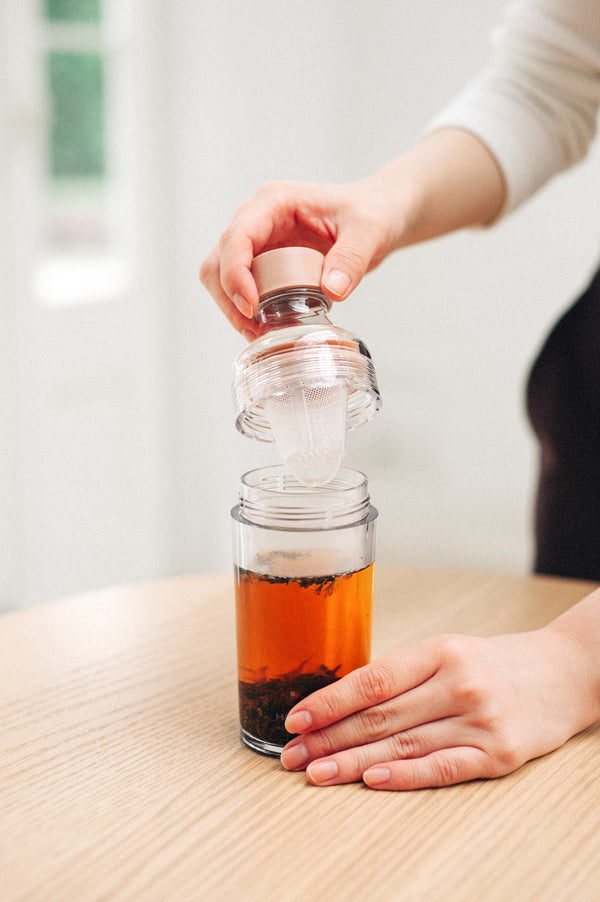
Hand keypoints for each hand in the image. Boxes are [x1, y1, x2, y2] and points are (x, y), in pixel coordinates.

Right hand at [199, 175, 398, 336]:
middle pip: (218, 261)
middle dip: (229, 299)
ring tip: (261, 333)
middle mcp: (257, 218)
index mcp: (275, 202)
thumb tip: (332, 291)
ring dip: (233, 308)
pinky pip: (240, 287)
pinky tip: (267, 327)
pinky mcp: (263, 261)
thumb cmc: (370, 212)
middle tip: (255, 329)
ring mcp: (257, 240)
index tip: (252, 308)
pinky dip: (246, 311)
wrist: (377, 214)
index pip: (238, 237)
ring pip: (221, 277)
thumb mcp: (369, 232)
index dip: (236, 275)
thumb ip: (352, 259)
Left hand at [280, 626, 593, 789]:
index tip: (296, 719)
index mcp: (439, 651)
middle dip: (329, 738)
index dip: (330, 701)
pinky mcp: (500, 753)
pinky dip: (406, 776)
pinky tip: (372, 780)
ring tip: (316, 773)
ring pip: (403, 745)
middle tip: (292, 755)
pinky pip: (444, 767)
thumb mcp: (448, 652)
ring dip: (353, 762)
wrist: (564, 673)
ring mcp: (480, 719)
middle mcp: (458, 683)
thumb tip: (340, 704)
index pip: (372, 679)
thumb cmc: (493, 663)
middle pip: (381, 716)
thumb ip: (402, 675)